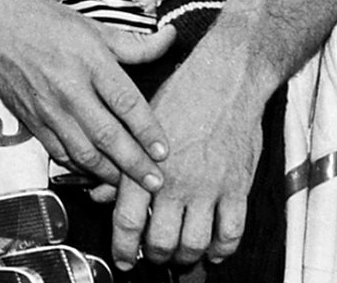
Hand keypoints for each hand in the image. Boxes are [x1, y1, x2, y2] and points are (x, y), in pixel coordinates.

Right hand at [0, 0, 173, 191]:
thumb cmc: (43, 21)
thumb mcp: (92, 25)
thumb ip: (133, 42)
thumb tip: (170, 39)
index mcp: (88, 60)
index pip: (125, 101)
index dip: (147, 129)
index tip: (164, 151)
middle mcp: (68, 88)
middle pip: (107, 135)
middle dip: (134, 164)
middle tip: (156, 182)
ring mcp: (48, 109)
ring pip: (83, 152)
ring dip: (110, 174)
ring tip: (131, 187)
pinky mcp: (32, 122)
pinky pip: (60, 154)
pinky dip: (81, 170)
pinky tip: (97, 175)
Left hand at [109, 48, 262, 270]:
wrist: (225, 78)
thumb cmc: (183, 94)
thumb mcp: (138, 124)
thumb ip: (119, 164)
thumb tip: (100, 194)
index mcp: (146, 165)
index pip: (128, 220)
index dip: (123, 248)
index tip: (123, 259)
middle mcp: (175, 181)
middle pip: (161, 240)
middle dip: (154, 255)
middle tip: (153, 256)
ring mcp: (208, 188)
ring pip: (194, 243)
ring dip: (186, 257)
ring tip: (181, 256)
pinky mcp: (236, 187)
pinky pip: (231, 232)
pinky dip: (222, 249)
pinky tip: (215, 250)